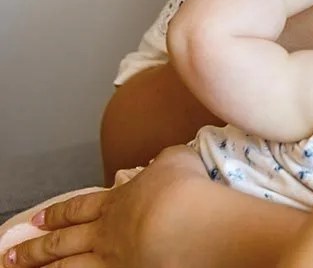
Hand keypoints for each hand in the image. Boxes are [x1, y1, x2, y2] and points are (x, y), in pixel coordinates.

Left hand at [4, 146, 207, 267]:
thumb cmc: (183, 189)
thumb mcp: (176, 161)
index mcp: (117, 202)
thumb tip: (164, 161)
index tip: (37, 220)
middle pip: (63, 241)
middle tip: (11, 255)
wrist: (188, 223)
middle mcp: (107, 232)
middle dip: (35, 249)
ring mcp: (113, 260)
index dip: (58, 214)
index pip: (79, 208)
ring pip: (68, 267)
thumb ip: (166, 161)